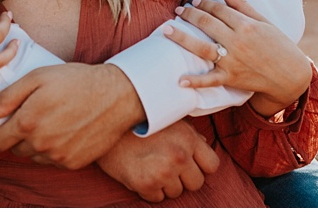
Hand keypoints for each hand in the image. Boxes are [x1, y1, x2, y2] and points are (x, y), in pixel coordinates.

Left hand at [0, 62, 143, 169]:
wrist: (116, 96)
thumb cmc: (76, 81)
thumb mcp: (38, 77)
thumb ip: (8, 96)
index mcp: (27, 123)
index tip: (7, 120)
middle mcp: (40, 144)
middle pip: (14, 150)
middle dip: (17, 135)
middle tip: (32, 117)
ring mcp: (57, 156)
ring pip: (33, 156)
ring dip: (35, 144)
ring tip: (50, 122)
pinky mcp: (73, 163)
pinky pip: (52, 161)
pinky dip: (53, 150)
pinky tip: (64, 131)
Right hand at [96, 121, 219, 201]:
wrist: (104, 125)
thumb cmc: (137, 122)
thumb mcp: (168, 120)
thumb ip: (189, 133)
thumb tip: (202, 143)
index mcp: (188, 139)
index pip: (212, 165)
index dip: (200, 167)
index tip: (188, 164)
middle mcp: (179, 155)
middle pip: (196, 183)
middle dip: (183, 178)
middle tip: (166, 167)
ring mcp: (163, 171)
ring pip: (176, 192)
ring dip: (165, 185)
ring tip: (150, 167)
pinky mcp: (146, 183)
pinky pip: (157, 198)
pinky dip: (149, 191)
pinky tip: (140, 173)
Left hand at [164, 0, 312, 116]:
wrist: (291, 75)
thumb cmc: (278, 45)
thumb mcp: (263, 22)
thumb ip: (241, 5)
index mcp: (246, 25)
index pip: (219, 10)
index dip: (204, 4)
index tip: (194, 3)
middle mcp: (238, 41)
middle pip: (207, 24)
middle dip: (189, 15)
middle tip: (177, 12)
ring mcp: (233, 60)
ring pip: (202, 47)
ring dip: (182, 38)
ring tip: (166, 30)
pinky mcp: (232, 78)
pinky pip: (210, 79)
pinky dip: (195, 81)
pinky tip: (180, 80)